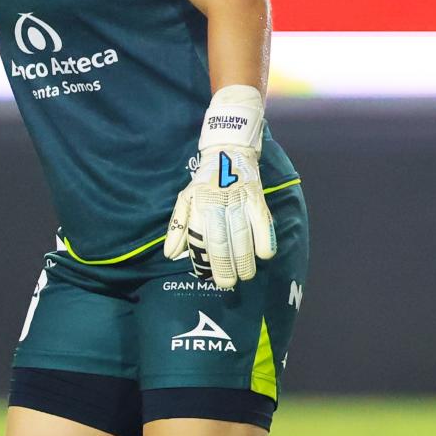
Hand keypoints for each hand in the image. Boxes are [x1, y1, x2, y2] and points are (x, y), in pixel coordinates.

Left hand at [163, 85, 276, 287]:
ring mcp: (240, 201)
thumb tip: (169, 255)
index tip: (206, 275)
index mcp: (198, 205)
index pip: (199, 238)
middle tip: (227, 284)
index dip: (202, 260)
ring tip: (246, 276)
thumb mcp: (185, 199)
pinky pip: (263, 224)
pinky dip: (265, 241)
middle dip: (225, 267)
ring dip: (245, 260)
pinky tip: (264, 255)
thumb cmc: (204, 182)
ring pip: (243, 236)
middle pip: (222, 242)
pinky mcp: (258, 199)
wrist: (228, 151)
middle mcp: (218, 204)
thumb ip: (178, 227)